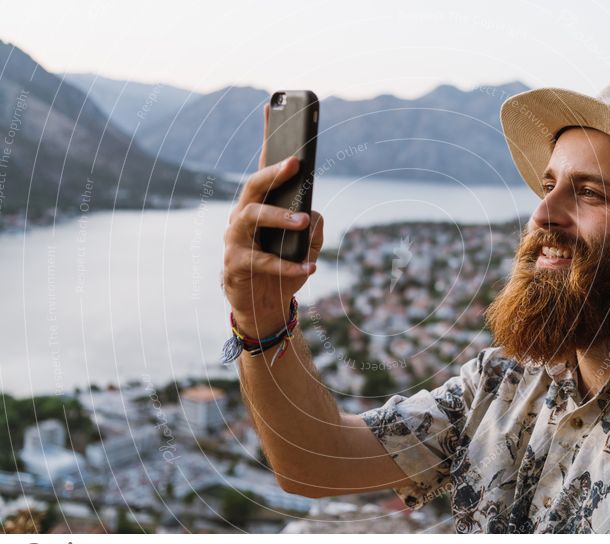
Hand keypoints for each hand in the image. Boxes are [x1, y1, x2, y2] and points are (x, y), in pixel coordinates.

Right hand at [222, 104, 324, 336]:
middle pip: (253, 186)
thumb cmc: (282, 269)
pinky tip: (309, 267)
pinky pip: (262, 262)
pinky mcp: (234, 266)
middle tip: (296, 164)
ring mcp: (235, 240)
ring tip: (303, 220)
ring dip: (279, 216)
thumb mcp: (304, 245)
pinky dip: (288, 265)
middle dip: (273, 172)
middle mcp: (242, 217)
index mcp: (259, 206)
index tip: (272, 108)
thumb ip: (312, 228)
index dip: (266, 138)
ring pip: (252, 217)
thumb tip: (313, 213)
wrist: (262, 307)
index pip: (263, 169)